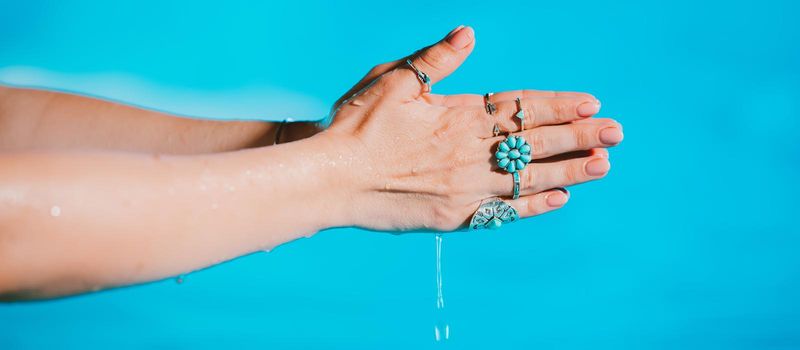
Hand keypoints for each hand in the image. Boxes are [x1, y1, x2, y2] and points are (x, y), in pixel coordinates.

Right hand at [316, 26, 622, 231]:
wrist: (332, 178)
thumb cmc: (358, 126)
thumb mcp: (394, 80)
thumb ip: (436, 59)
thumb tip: (469, 31)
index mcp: (460, 115)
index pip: (522, 106)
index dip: (559, 105)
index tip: (592, 103)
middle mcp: (470, 151)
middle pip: (536, 141)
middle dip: (580, 136)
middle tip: (618, 133)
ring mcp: (466, 187)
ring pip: (529, 178)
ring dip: (570, 171)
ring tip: (604, 165)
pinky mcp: (455, 216)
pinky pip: (505, 212)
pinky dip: (535, 205)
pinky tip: (560, 198)